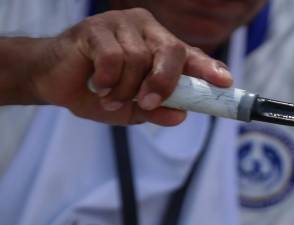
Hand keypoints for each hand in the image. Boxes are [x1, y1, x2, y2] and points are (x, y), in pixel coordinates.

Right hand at [28, 8, 231, 124]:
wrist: (53, 82)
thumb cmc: (99, 91)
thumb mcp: (134, 109)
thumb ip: (158, 111)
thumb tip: (181, 116)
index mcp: (160, 48)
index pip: (191, 56)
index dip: (209, 68)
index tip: (225, 82)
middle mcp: (146, 30)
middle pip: (172, 51)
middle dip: (164, 82)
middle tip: (147, 102)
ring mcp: (121, 24)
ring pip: (139, 58)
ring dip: (125, 88)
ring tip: (111, 97)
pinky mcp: (96, 27)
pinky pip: (113, 57)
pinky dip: (107, 79)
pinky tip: (98, 86)